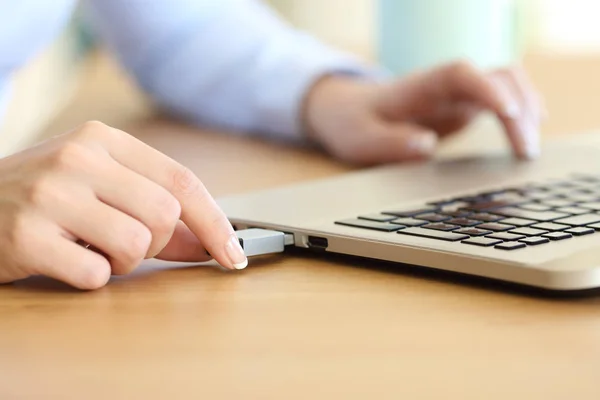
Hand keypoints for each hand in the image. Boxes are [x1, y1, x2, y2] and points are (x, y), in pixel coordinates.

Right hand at [0, 121, 246, 289]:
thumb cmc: (45, 198)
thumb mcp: (101, 189)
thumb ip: (158, 212)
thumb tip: (213, 243)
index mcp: (104, 139)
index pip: (183, 181)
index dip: (216, 222)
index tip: (234, 254)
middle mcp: (78, 157)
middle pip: (166, 215)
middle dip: (157, 243)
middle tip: (124, 241)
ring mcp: (50, 194)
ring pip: (137, 245)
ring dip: (123, 261)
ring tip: (90, 246)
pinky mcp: (26, 235)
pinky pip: (96, 274)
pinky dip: (91, 276)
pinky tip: (65, 258)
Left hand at [304, 61, 544, 163]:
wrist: (351, 113)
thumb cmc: (354, 124)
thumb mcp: (360, 140)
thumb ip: (390, 143)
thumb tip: (426, 146)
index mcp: (420, 84)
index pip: (460, 73)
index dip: (487, 88)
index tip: (509, 113)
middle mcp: (446, 83)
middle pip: (496, 76)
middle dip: (519, 107)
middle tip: (524, 152)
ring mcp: (459, 93)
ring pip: (508, 84)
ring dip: (526, 111)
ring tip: (528, 153)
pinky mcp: (466, 106)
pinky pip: (504, 100)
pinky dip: (521, 115)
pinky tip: (528, 138)